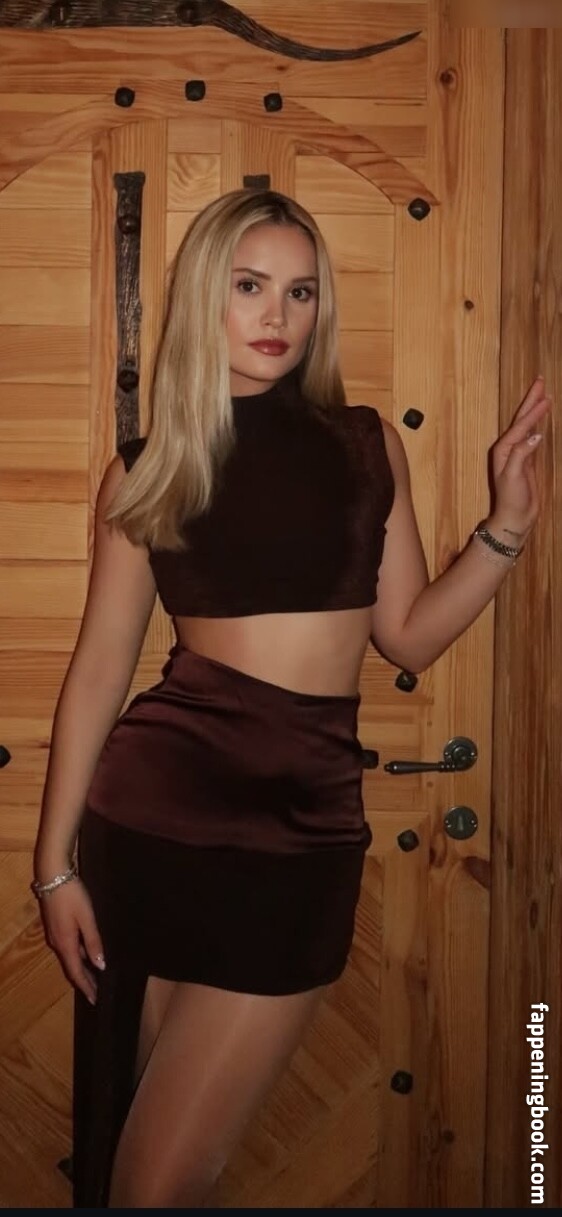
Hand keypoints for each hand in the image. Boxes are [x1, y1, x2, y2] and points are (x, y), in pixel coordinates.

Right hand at [38, 877, 104, 1004]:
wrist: (53, 875)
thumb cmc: (72, 895)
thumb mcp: (87, 918)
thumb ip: (93, 941)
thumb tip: (100, 965)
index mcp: (65, 943)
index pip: (76, 972)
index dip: (86, 986)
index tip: (95, 1000)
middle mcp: (57, 942)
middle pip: (72, 966)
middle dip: (85, 979)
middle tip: (98, 990)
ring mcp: (55, 933)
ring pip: (70, 956)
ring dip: (82, 967)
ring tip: (96, 973)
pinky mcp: (56, 925)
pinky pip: (68, 946)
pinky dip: (78, 954)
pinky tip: (88, 951)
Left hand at [489, 376, 551, 538]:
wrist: (515, 516)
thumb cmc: (511, 498)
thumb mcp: (514, 476)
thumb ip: (522, 454)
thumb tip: (536, 435)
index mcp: (504, 449)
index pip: (521, 425)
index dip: (534, 411)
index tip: (546, 397)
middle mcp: (509, 447)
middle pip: (522, 418)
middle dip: (531, 400)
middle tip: (540, 381)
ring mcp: (518, 452)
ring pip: (528, 425)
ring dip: (535, 409)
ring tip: (543, 394)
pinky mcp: (527, 460)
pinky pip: (532, 435)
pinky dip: (538, 424)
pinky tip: (542, 418)